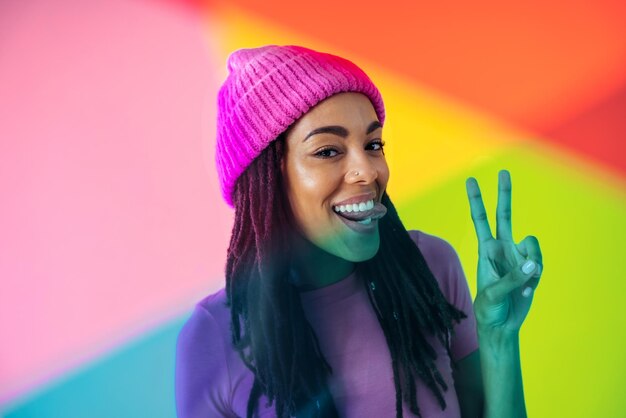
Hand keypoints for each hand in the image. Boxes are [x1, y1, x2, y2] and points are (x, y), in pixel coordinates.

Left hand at [465, 170, 542, 333]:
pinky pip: (539, 263)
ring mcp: (518, 257)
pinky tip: (525, 292)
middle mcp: (502, 248)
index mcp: (486, 250)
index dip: (476, 200)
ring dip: (530, 264)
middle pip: (505, 215)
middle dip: (504, 194)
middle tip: (503, 171)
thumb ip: (512, 277)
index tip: (471, 180)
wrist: (502, 325)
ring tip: (521, 286)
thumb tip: (532, 264)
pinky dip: (534, 280)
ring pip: (532, 245)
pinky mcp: (532, 268)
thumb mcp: (493, 294)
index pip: (480, 219)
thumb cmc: (489, 309)